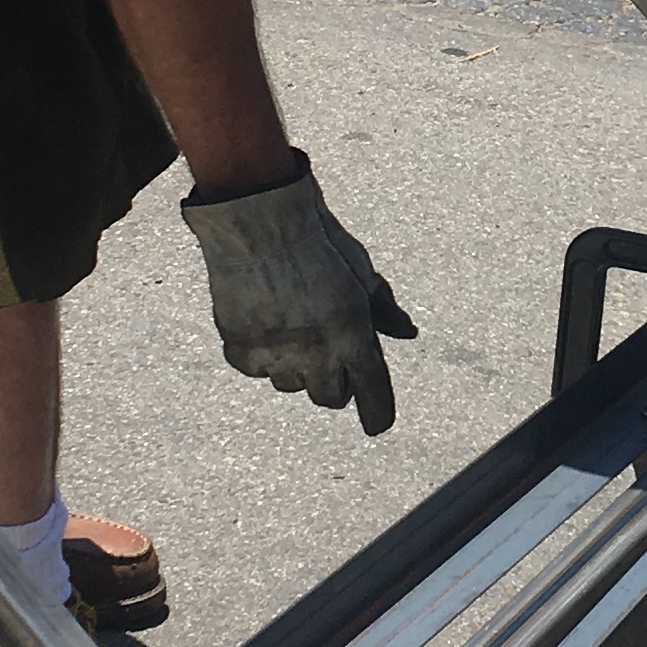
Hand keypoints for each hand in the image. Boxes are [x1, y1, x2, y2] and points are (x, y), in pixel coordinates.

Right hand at [183, 152, 416, 434]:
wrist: (258, 221)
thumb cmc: (317, 241)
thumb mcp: (361, 272)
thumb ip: (383, 310)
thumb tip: (407, 333)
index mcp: (353, 336)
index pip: (374, 393)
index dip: (378, 414)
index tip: (378, 425)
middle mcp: (317, 354)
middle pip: (329, 398)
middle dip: (333, 384)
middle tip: (328, 358)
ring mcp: (276, 356)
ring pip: (290, 385)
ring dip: (296, 368)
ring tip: (292, 328)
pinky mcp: (240, 350)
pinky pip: (256, 369)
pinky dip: (261, 356)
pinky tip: (264, 323)